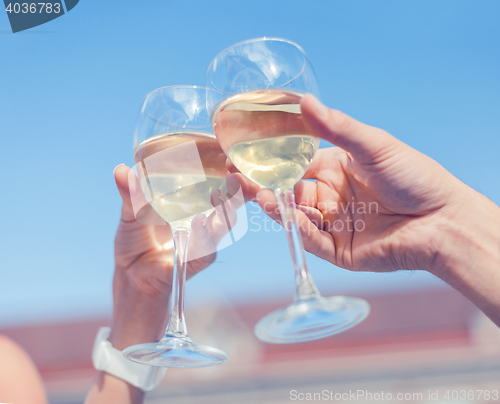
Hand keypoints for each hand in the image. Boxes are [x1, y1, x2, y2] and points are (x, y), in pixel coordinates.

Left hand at [110, 164, 232, 348]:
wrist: (130, 277)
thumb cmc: (135, 243)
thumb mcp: (130, 215)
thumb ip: (130, 195)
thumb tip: (121, 169)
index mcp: (188, 207)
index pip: (216, 187)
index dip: (228, 174)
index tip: (229, 158)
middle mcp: (201, 223)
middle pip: (228, 204)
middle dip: (238, 190)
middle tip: (234, 171)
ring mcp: (200, 243)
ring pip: (224, 226)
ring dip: (227, 210)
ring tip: (225, 192)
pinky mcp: (193, 262)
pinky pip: (205, 251)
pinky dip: (205, 236)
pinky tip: (201, 222)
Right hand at [231, 95, 499, 324]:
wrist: (443, 221)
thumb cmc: (414, 176)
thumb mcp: (374, 146)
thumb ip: (337, 128)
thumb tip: (306, 101)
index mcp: (336, 169)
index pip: (295, 165)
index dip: (271, 162)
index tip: (246, 156)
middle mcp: (331, 196)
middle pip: (289, 192)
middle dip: (266, 186)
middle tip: (241, 178)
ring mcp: (333, 224)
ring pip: (295, 216)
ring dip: (277, 207)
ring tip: (259, 195)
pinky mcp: (338, 250)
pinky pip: (311, 239)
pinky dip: (298, 229)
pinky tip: (287, 215)